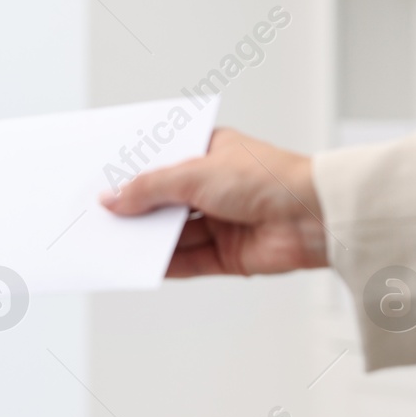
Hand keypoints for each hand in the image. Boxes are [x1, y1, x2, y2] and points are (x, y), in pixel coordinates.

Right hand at [99, 127, 328, 277]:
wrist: (316, 217)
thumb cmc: (268, 178)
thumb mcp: (194, 173)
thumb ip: (149, 189)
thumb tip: (112, 199)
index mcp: (210, 152)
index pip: (162, 160)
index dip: (133, 171)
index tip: (102, 181)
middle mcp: (215, 186)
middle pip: (164, 200)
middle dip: (135, 209)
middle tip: (99, 216)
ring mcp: (222, 221)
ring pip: (173, 232)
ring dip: (146, 238)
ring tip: (111, 243)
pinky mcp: (229, 254)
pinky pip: (188, 260)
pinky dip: (165, 263)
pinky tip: (140, 264)